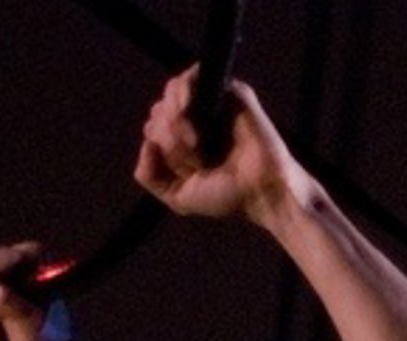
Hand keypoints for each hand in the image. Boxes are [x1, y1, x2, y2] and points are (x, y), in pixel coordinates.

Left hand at [134, 70, 297, 224]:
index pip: (152, 127)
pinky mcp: (228, 90)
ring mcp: (212, 101)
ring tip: (197, 142)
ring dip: (176, 122)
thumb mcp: (178, 198)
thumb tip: (145, 143)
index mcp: (183, 140)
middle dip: (168, 138)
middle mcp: (195, 117)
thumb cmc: (227, 197)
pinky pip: (192, 77)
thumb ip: (149, 177)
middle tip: (195, 158)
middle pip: (158, 110)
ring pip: (171, 92)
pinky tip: (190, 113)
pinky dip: (184, 94)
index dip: (160, 147)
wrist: (261, 191)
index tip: (185, 169)